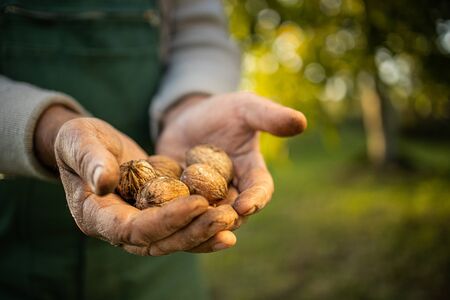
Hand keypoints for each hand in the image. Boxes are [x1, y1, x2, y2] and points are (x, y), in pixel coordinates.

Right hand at [34, 106, 237, 254]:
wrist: (88, 145)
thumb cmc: (78, 140)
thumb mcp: (79, 141)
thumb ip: (90, 160)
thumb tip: (103, 181)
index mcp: (96, 216)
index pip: (133, 229)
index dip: (165, 220)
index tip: (197, 203)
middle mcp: (118, 228)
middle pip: (159, 242)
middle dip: (193, 231)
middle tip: (225, 217)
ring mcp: (138, 224)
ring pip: (173, 239)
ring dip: (203, 232)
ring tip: (232, 221)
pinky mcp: (154, 214)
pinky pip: (180, 226)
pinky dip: (202, 224)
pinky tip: (229, 217)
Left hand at [157, 92, 306, 216]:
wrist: (189, 118)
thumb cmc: (223, 112)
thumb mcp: (245, 108)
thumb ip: (269, 116)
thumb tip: (301, 122)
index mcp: (252, 173)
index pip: (260, 190)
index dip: (256, 199)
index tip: (247, 205)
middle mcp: (231, 190)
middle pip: (234, 212)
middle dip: (227, 218)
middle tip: (216, 220)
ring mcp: (205, 197)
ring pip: (206, 218)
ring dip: (200, 222)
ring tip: (190, 223)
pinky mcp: (181, 199)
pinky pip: (178, 212)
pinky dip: (173, 216)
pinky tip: (162, 217)